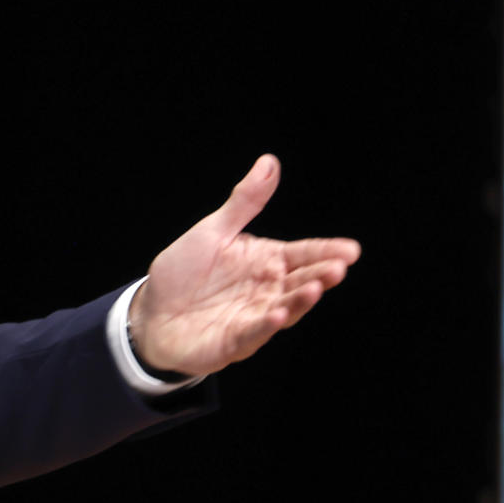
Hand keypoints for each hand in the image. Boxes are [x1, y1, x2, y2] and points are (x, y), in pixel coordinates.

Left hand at [133, 154, 359, 376]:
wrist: (152, 313)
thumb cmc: (185, 272)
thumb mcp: (213, 231)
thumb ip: (244, 202)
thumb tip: (269, 162)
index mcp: (266, 262)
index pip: (303, 254)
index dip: (326, 252)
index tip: (351, 249)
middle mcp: (267, 290)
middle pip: (300, 281)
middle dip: (321, 275)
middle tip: (339, 266)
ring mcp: (254, 317)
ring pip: (285, 308)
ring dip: (301, 300)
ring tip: (316, 287)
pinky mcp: (234, 341)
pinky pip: (253, 332)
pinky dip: (265, 324)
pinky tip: (277, 313)